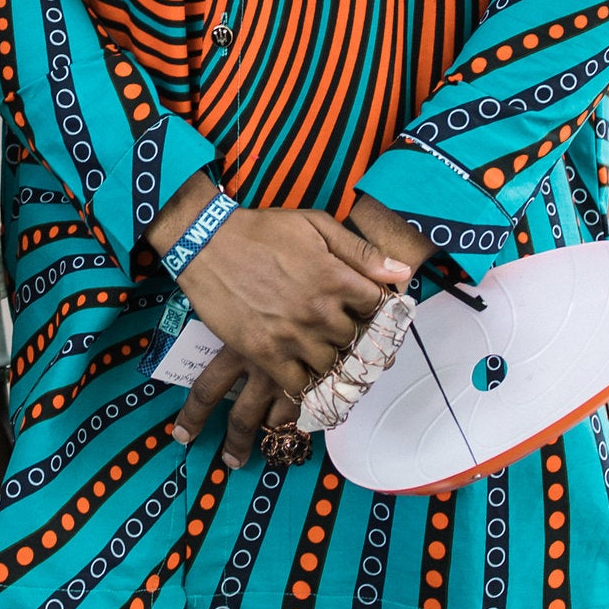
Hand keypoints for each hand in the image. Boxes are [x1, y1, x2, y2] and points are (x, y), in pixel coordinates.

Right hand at [161, 192, 422, 471]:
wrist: (206, 245)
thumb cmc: (262, 230)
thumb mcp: (315, 225)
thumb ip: (360, 250)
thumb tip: (402, 272)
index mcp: (336, 278)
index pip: (377, 307)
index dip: (374, 308)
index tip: (365, 309)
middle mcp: (320, 311)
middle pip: (354, 338)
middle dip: (349, 332)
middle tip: (337, 328)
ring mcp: (293, 336)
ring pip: (330, 363)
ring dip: (327, 356)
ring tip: (317, 346)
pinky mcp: (265, 353)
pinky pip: (298, 383)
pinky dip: (304, 381)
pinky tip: (300, 369)